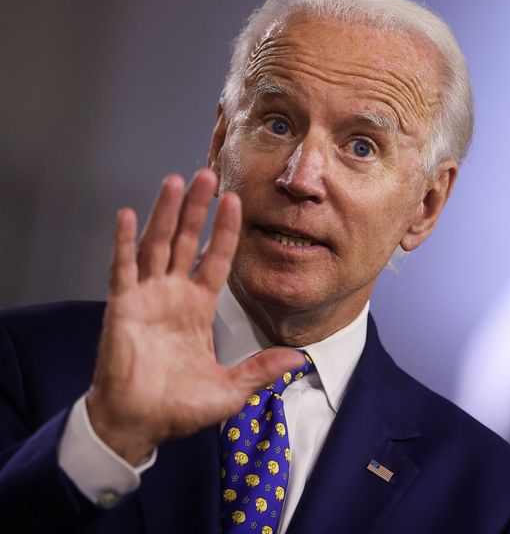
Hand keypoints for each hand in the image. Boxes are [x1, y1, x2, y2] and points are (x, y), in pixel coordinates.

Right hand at [86, 169, 303, 464]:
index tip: (237, 201)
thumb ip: (261, 370)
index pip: (217, 259)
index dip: (226, 231)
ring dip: (165, 213)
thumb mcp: (230, 389)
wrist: (140, 424)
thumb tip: (300, 360)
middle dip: (197, 208)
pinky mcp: (122, 307)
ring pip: (157, 244)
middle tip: (208, 173)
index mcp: (199, 308)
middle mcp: (174, 295)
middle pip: (186, 241)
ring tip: (176, 181)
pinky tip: (129, 215)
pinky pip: (122, 269)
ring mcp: (147, 297)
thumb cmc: (179, 407)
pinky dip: (124, 242)